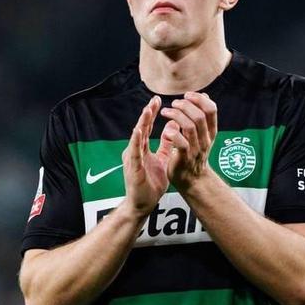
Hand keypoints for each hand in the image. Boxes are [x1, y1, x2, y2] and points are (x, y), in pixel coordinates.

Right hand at [121, 96, 171, 216]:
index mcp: (142, 149)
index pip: (147, 128)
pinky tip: (139, 130)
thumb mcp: (162, 160)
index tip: (157, 101)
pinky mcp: (133, 168)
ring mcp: (133, 159)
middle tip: (154, 100)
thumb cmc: (150, 184)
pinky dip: (136, 140)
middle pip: (141, 129)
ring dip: (142, 123)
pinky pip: (135, 152)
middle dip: (147, 114)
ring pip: (137, 138)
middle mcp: (135, 151)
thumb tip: (172, 127)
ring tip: (147, 110)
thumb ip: (165, 145)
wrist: (141, 205)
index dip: (151, 114)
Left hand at [160, 92, 217, 189]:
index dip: (199, 99)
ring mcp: (196, 149)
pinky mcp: (185, 158)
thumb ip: (203, 117)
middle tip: (174, 103)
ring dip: (176, 116)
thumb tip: (205, 96)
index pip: (211, 110)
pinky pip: (182, 144)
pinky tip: (166, 130)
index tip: (187, 95)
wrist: (192, 180)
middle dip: (185, 105)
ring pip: (190, 127)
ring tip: (166, 112)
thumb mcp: (203, 134)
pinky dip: (173, 134)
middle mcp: (206, 139)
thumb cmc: (194, 153)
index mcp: (211, 132)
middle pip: (199, 116)